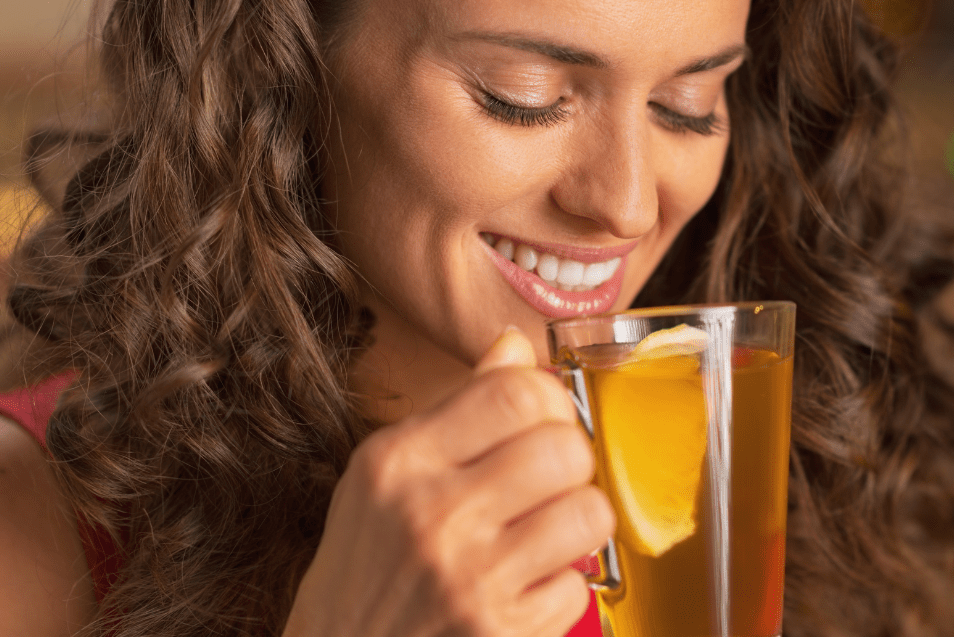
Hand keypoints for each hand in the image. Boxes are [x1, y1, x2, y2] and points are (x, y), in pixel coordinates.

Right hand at [283, 328, 613, 636]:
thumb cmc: (364, 564)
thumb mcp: (385, 474)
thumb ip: (456, 408)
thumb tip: (515, 346)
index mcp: (400, 460)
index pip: (516, 392)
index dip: (550, 399)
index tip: (544, 418)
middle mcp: (433, 514)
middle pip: (564, 447)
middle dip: (570, 460)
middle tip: (548, 479)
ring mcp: (470, 578)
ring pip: (589, 513)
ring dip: (577, 521)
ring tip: (545, 529)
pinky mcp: (500, 632)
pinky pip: (578, 585)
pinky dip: (560, 585)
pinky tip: (524, 584)